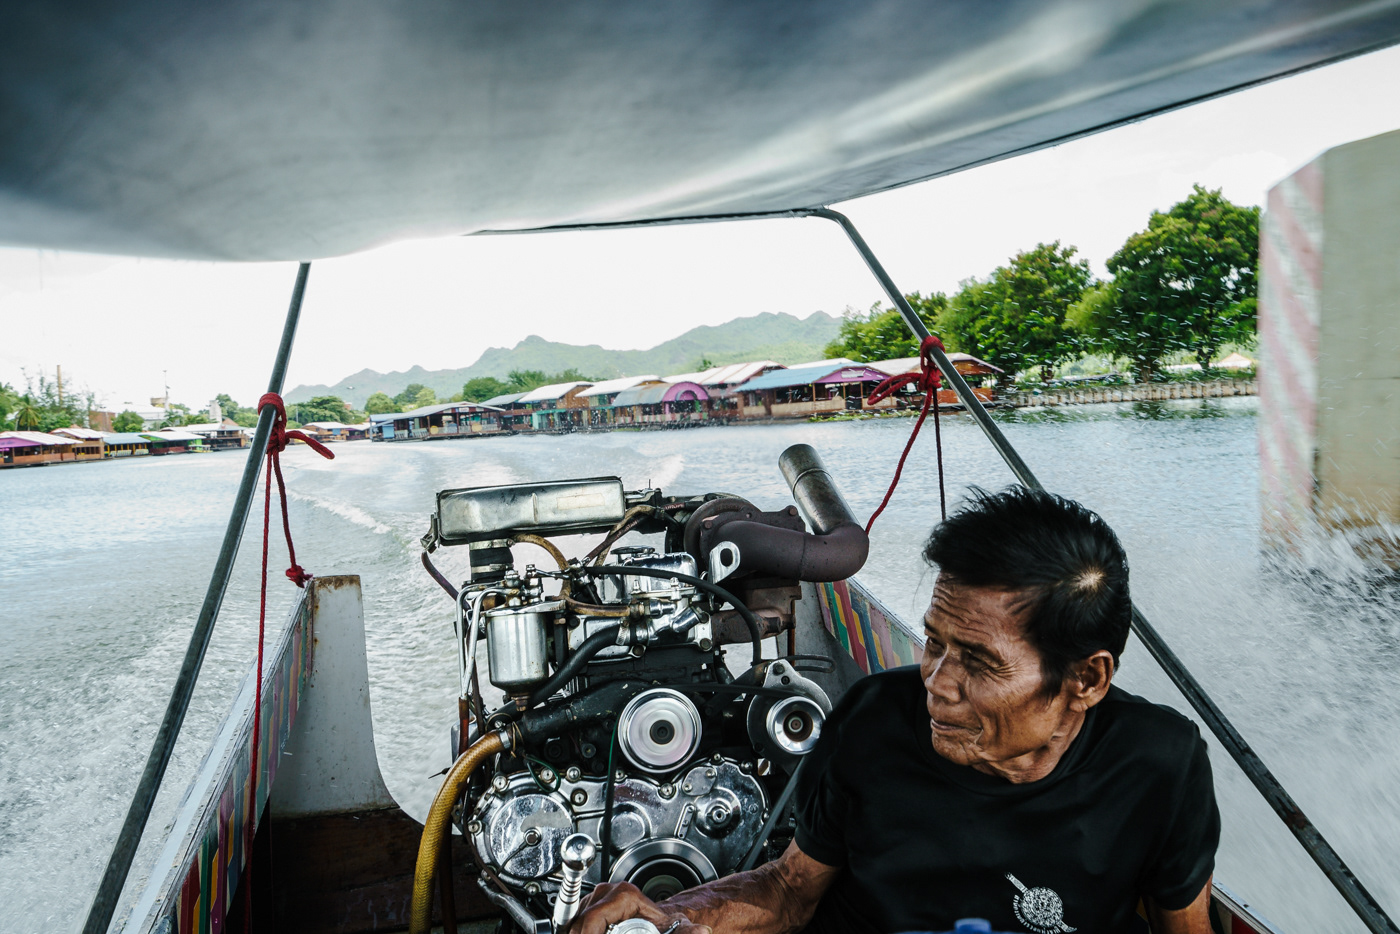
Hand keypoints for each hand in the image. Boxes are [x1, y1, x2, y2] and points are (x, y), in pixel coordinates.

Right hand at [571, 882, 711, 933]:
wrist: (658, 924)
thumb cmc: (662, 927)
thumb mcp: (674, 930)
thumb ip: (685, 932)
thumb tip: (701, 933)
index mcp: (623, 895)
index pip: (592, 921)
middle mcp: (607, 892)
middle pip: (580, 924)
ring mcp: (595, 899)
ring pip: (574, 924)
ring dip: (580, 932)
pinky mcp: (589, 908)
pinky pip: (574, 923)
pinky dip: (580, 931)